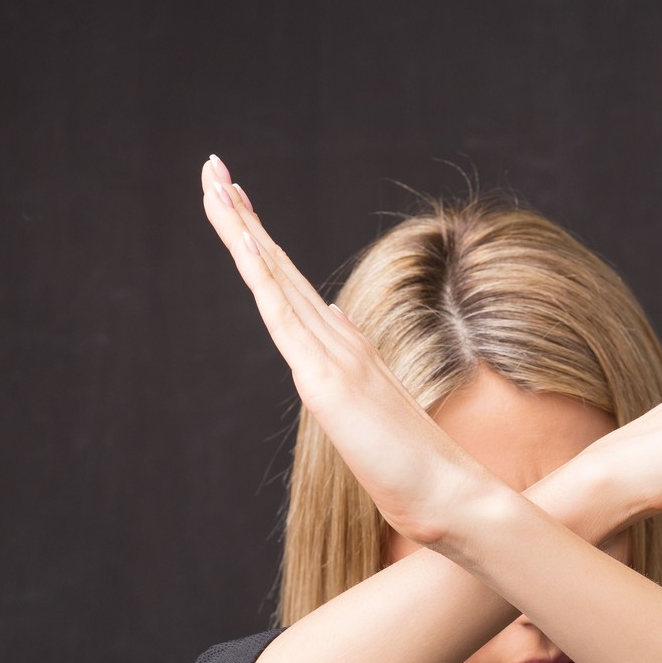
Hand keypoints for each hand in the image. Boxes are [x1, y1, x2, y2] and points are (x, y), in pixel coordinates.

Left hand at [198, 155, 503, 547]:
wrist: (449, 495)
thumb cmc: (416, 469)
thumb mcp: (370, 411)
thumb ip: (352, 364)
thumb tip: (333, 318)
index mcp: (346, 349)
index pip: (291, 285)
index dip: (260, 242)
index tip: (236, 202)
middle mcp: (340, 340)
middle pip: (278, 267)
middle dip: (242, 217)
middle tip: (212, 167)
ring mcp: (335, 356)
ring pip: (275, 279)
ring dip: (242, 229)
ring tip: (214, 182)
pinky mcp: (327, 381)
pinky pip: (285, 318)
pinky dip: (262, 276)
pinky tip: (242, 241)